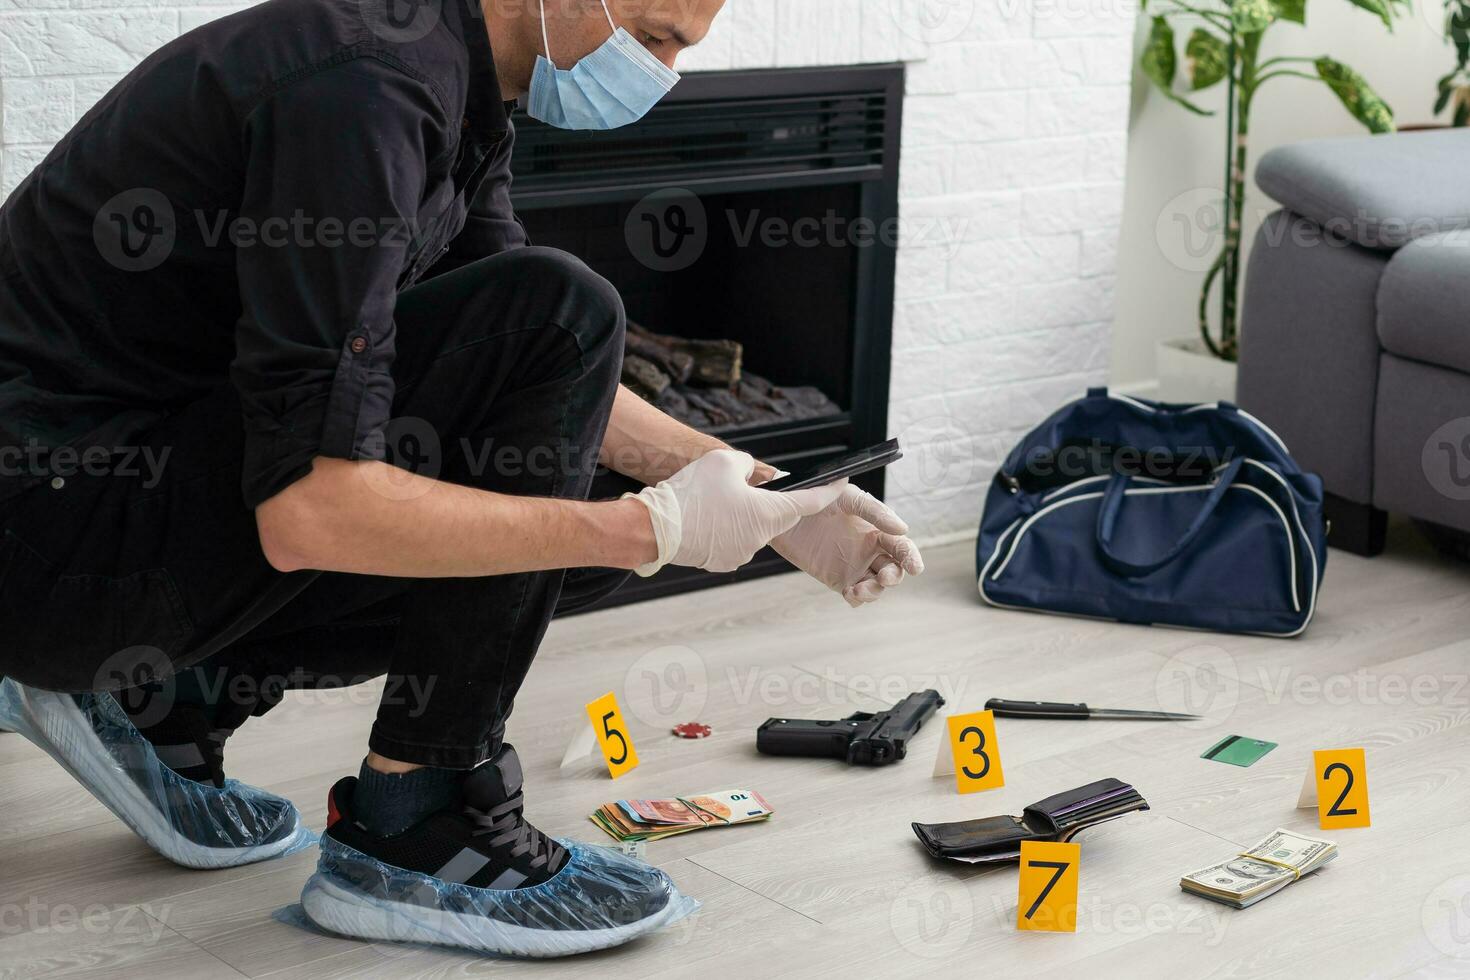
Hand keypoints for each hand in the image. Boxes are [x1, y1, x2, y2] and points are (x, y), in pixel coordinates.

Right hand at [626, 450, 846, 575]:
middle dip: (768, 498)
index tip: (842, 483)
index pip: (810, 502)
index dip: (829, 491)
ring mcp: (741, 554)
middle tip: (745, 483)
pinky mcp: (722, 561)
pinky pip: (733, 539)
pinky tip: (707, 516)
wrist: (654, 529)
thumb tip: (750, 476)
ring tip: (714, 498)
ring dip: (743, 513)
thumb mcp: (723, 461)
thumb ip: (747, 465)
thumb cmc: (691, 493)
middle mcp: (760, 538)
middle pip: (777, 513)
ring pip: (753, 526)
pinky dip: (726, 527)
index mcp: (768, 513)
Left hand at [772, 485, 923, 606]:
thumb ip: (875, 512)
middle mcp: (869, 550)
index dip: (911, 557)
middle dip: (894, 577)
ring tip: (859, 588)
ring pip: (876, 586)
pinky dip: (857, 598)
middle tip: (884, 577)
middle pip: (894, 569)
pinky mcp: (836, 579)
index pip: (901, 546)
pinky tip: (850, 592)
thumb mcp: (848, 499)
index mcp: (876, 530)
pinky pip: (854, 595)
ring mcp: (854, 566)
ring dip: (874, 591)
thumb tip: (903, 529)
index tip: (915, 568)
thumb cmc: (819, 497)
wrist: (785, 511)